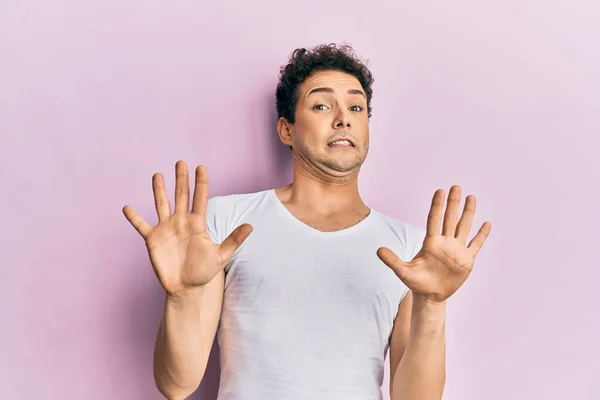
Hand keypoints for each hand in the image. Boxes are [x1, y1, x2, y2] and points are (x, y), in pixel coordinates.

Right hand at [122, 161, 252, 296]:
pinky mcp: (153, 239)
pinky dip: (134, 217)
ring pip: (162, 204)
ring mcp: (166, 229)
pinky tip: (127, 207)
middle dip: (181, 179)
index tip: (201, 167)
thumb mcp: (221, 256)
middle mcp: (181, 222)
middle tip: (181, 162)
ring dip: (159, 190)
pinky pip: (141, 225)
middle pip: (181, 196)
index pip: (200, 198)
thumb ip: (234, 240)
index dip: (201, 183)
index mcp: (197, 223)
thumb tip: (251, 226)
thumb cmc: (204, 272)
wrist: (186, 288)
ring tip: (157, 175)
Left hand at [377, 185, 490, 302]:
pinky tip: (487, 224)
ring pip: (463, 227)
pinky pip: (476, 244)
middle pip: (450, 218)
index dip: (437, 205)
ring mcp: (457, 250)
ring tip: (471, 197)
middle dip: (453, 203)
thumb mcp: (403, 271)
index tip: (440, 191)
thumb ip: (392, 261)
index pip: (434, 219)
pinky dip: (481, 235)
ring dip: (468, 213)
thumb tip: (378, 250)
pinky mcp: (466, 260)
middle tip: (455, 186)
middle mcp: (445, 242)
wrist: (430, 295)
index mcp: (431, 242)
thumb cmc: (416, 282)